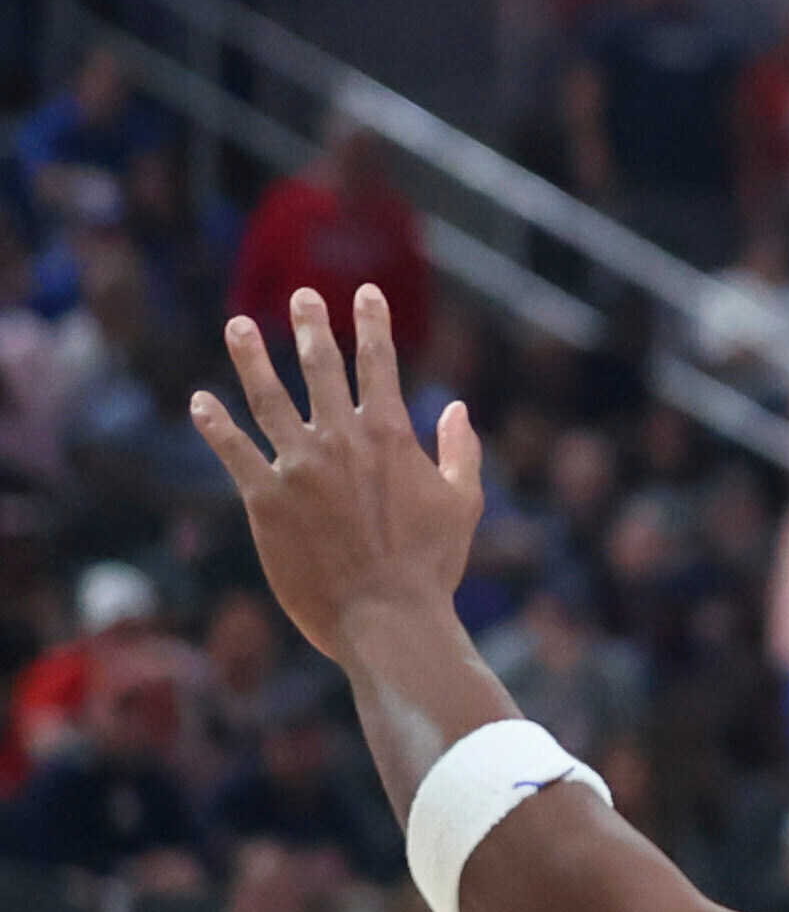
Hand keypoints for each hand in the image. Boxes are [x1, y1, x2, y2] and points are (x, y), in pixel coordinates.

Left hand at [189, 287, 487, 664]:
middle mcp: (340, 439)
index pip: (379, 364)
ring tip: (238, 324)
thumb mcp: (464, 503)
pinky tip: (201, 401)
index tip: (366, 295)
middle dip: (312, 325)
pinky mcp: (264, 501)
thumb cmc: (431, 565)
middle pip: (320, 367)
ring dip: (252, 358)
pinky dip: (215, 425)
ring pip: (268, 398)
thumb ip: (461, 451)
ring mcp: (298, 467)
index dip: (372, 324)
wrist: (386, 617)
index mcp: (391, 435)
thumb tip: (456, 409)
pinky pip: (234, 453)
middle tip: (302, 296)